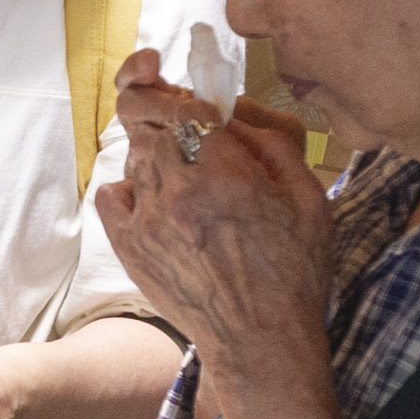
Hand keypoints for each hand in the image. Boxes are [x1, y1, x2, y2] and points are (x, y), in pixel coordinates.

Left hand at [97, 81, 334, 395]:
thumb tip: (231, 110)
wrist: (260, 343)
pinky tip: (156, 196)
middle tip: (181, 113)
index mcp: (225, 174)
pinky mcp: (130, 248)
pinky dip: (129, 185)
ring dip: (156, 149)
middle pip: (146, 123)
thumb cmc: (294, 271)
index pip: (180, 105)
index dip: (171, 85)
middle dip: (160, 108)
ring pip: (134, 156)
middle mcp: (178, 193)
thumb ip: (269, 141)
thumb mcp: (307, 196)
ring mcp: (148, 222)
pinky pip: (112, 195)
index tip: (172, 75)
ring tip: (190, 171)